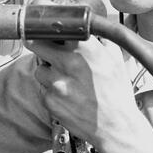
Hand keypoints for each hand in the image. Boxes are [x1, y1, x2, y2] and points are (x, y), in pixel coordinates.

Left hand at [25, 35, 139, 150]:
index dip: (50, 30)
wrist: (116, 125)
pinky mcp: (50, 100)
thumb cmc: (117, 92)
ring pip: (40, 69)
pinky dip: (52, 91)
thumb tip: (90, 27)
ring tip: (65, 79)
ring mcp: (56, 82)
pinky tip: (68, 95)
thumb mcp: (115, 57)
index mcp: (84, 47)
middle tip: (46, 49)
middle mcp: (68, 61)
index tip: (49, 32)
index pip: (55, 28)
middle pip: (36, 44)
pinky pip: (44, 89)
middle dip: (39, 45)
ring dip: (48, 71)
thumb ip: (100, 39)